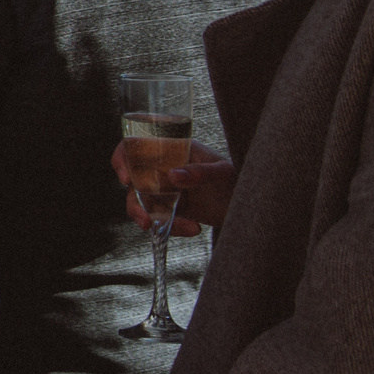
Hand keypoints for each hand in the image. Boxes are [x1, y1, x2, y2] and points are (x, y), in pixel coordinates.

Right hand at [117, 140, 234, 235]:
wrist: (251, 206)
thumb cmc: (238, 177)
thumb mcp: (224, 171)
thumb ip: (200, 172)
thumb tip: (173, 175)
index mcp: (172, 149)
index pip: (137, 145)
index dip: (123, 158)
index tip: (126, 178)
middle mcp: (163, 167)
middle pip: (133, 181)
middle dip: (136, 204)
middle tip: (146, 220)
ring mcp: (165, 188)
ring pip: (142, 203)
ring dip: (153, 219)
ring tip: (180, 228)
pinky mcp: (171, 208)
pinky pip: (158, 218)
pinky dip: (172, 227)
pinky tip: (193, 228)